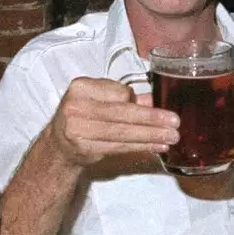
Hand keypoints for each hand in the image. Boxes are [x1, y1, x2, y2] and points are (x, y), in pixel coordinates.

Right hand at [44, 77, 179, 167]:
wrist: (58, 144)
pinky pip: (119, 146)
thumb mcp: (100, 102)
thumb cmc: (83, 118)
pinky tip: (157, 146)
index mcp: (81, 87)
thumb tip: (156, 99)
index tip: (154, 108)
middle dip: (152, 119)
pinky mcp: (83, 147)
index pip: (119, 92)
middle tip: (175, 122)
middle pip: (122, 112)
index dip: (138, 102)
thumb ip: (126, 99)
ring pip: (122, 132)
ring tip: (171, 137)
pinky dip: (141, 146)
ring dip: (150, 135)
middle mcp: (76, 105)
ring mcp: (77, 128)